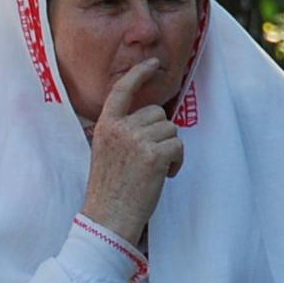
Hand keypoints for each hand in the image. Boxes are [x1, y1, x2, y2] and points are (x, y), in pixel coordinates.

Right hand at [80, 58, 184, 244]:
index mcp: (105, 126)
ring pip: (171, 130)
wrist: (108, 219)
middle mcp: (120, 128)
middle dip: (162, 134)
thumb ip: (122, 133)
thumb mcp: (106, 153)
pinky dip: (177, 162)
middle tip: (152, 160)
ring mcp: (136, 140)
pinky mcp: (153, 155)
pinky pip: (178, 146)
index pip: (122, 91)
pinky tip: (165, 176)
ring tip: (155, 171)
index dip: (139, 74)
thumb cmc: (109, 192)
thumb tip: (152, 121)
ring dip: (170, 150)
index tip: (152, 64)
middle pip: (157, 114)